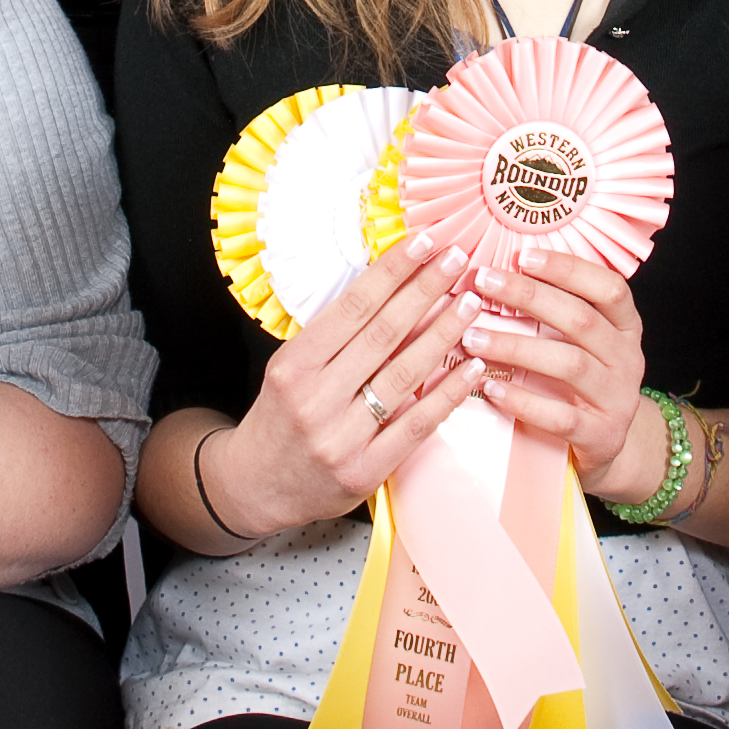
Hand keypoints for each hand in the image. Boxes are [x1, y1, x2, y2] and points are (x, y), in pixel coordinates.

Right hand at [209, 233, 489, 538]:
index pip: (353, 307)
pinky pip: (416, 425)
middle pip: (383, 334)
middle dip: (425, 291)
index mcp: (294, 365)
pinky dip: (448, 394)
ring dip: (444, 335)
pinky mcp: (365, 471)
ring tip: (471, 305)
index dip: (392, 271)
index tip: (423, 242)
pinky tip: (471, 368)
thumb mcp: (290, 369)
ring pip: (404, 376)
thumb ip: (334, 338)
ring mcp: (341, 438)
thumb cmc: (280, 417)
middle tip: (458, 260)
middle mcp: (316, 399)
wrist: (256, 485)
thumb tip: (393, 288)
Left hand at [465, 244, 651, 489]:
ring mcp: (617, 398)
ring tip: (472, 338)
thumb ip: (555, 312)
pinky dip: (523, 401)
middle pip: (581, 320)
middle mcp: (628, 358)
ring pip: (568, 364)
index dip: (568, 269)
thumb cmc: (582, 383)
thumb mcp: (583, 344)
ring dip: (516, 347)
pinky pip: (560, 416)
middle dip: (529, 296)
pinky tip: (491, 389)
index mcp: (626, 328)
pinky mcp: (601, 435)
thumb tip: (496, 272)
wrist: (608, 445)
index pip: (608, 287)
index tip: (523, 256)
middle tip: (483, 283)